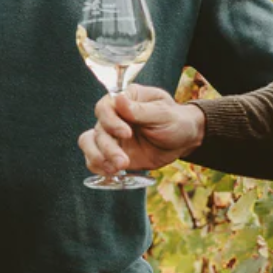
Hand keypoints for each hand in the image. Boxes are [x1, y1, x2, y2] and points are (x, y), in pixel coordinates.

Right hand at [78, 84, 206, 176]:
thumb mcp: (163, 114)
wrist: (183, 141)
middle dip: (107, 148)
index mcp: (125, 100)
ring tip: (116, 169)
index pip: (105, 107)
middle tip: (123, 162)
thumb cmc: (175, 121)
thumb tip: (119, 98)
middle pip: (97, 130)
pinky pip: (95, 160)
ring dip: (99, 158)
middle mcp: (113, 117)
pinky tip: (112, 173)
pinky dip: (98, 167)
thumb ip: (140, 110)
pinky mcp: (111, 153)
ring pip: (89, 144)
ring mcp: (111, 136)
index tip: (126, 134)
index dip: (110, 121)